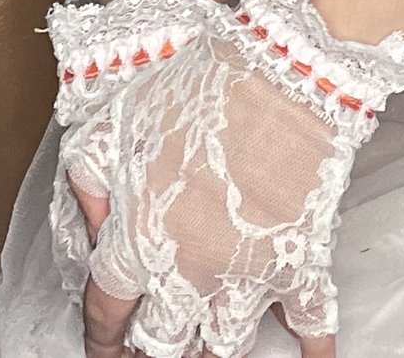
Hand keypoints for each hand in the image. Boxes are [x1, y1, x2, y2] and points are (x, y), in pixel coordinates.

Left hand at [55, 2, 391, 357]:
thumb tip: (94, 229)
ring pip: (224, 346)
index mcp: (136, 242)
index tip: (105, 349)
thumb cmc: (198, 91)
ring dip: (213, 354)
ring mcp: (245, 275)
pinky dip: (314, 350)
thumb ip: (90, 185)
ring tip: (208, 353)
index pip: (107, 315)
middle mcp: (186, 274)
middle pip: (162, 344)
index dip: (102, 340)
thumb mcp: (114, 126)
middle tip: (153, 352)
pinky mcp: (299, 263)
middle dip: (153, 354)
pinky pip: (309, 322)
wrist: (282, 73)